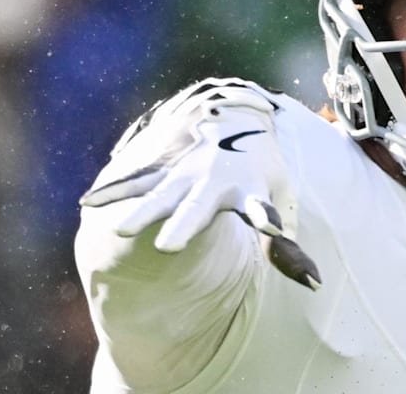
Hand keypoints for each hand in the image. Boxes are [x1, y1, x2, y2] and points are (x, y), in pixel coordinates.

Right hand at [79, 79, 320, 290]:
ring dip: (143, 210)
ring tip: (123, 231)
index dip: (264, 217)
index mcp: (248, 188)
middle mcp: (214, 180)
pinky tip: (90, 204)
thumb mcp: (283, 200)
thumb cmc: (263, 171)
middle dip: (183, 223)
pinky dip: (117, 191)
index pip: (257, 207)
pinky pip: (138, 180)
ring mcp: (186, 172)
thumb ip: (289, 248)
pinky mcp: (165, 167)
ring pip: (162, 192)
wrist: (238, 118)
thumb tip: (315, 286)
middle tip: (168, 247)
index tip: (270, 229)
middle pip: (197, 206)